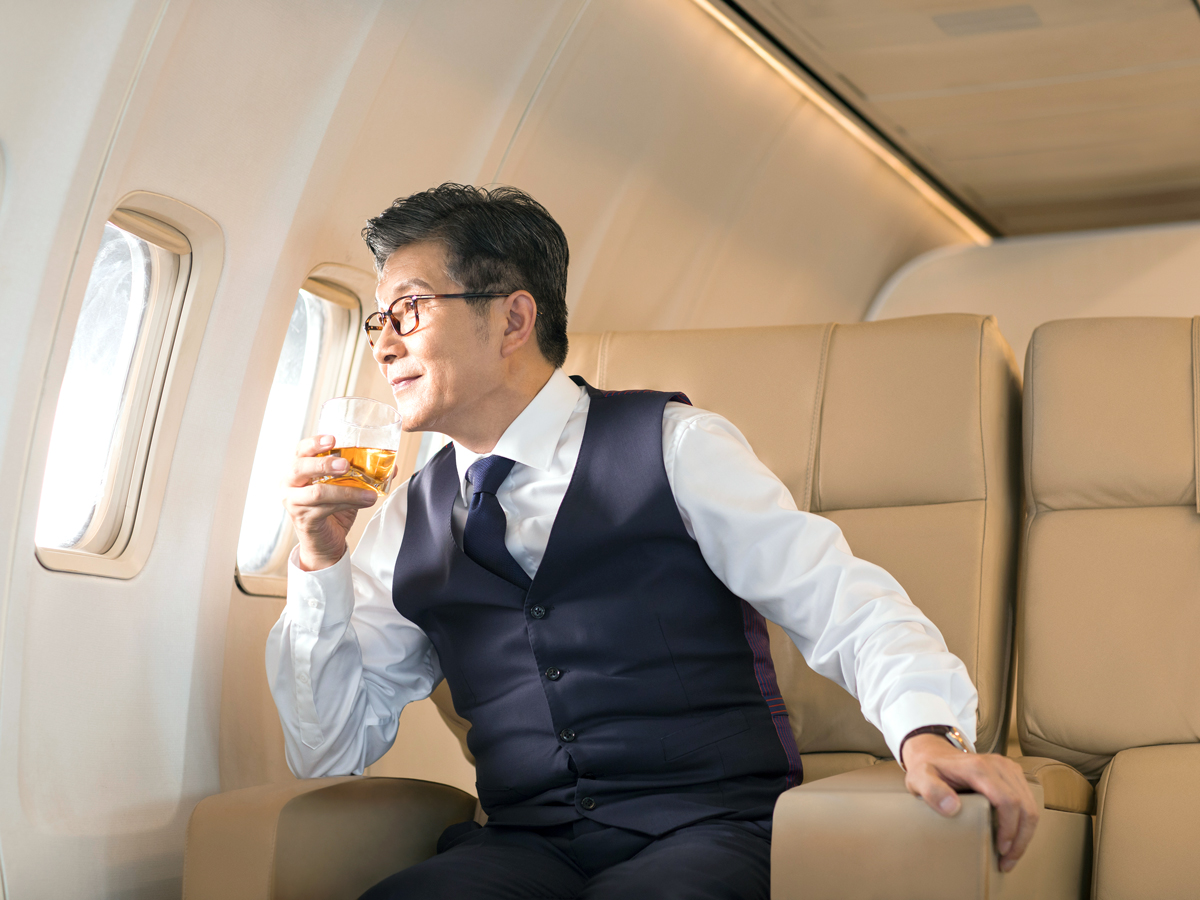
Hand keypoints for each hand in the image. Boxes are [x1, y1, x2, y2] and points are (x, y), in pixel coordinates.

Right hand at [283, 435, 377, 570]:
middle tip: (346, 465)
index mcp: (298, 470)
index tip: (332, 439)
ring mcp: (294, 502)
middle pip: (300, 467)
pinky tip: (364, 502)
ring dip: (347, 491)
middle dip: (324, 463)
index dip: (314, 443)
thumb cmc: (331, 508)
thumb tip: (392, 467)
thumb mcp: (344, 487)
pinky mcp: (304, 519)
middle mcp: (289, 484)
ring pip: (318, 492)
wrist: (324, 541)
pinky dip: (348, 504)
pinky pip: (325, 509)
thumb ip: (361, 475)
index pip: (300, 450)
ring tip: (368, 493)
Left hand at [902, 734, 1038, 872]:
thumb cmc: (928, 770)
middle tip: (1008, 862)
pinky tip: (1013, 839)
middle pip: (1024, 805)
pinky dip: (1024, 823)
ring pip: (1030, 805)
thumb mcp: (919, 779)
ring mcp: (1008, 768)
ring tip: (1011, 856)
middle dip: (1020, 838)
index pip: (1007, 800)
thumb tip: (953, 807)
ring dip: (1025, 834)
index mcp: (979, 768)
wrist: (934, 754)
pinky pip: (1027, 801)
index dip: (1009, 828)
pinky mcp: (1013, 774)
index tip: (1000, 849)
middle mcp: (998, 765)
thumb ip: (931, 791)